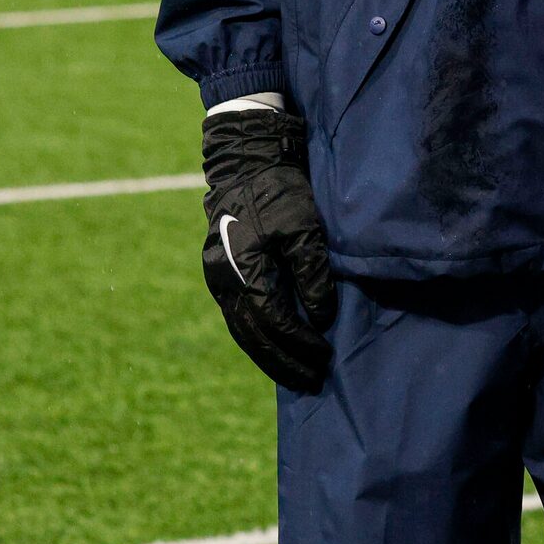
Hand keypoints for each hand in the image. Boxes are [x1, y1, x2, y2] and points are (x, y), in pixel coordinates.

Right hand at [200, 108, 336, 393]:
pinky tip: (276, 346)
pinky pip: (239, 316)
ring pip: (242, 330)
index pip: (273, 321)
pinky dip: (258, 336)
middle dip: (283, 361)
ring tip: (296, 374)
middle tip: (311, 382)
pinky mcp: (222, 273)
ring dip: (269, 355)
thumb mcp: (304, 227)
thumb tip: (321, 317)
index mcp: (243, 269)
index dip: (299, 343)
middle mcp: (223, 280)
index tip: (324, 357)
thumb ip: (312, 272)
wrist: (245, 162)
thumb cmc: (279, 191)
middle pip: (253, 335)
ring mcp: (218, 278)